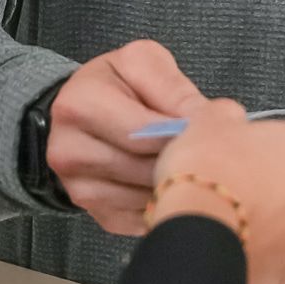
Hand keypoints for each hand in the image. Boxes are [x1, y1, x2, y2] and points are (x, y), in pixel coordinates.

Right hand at [45, 40, 210, 236]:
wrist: (83, 114)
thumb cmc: (118, 85)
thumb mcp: (143, 65)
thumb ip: (175, 88)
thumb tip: (215, 120)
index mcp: (79, 104)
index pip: (144, 131)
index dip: (184, 131)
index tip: (209, 127)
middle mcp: (69, 151)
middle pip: (147, 168)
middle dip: (183, 159)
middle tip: (208, 148)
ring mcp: (80, 189)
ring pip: (149, 197)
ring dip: (178, 183)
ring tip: (191, 163)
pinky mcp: (99, 214)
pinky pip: (148, 218)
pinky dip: (168, 203)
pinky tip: (173, 183)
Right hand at [148, 104, 284, 283]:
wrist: (198, 234)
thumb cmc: (210, 169)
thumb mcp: (211, 119)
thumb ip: (229, 114)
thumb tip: (230, 118)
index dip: (264, 145)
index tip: (239, 149)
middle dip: (269, 182)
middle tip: (231, 179)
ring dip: (262, 215)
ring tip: (223, 211)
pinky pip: (271, 249)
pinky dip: (253, 244)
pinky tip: (225, 235)